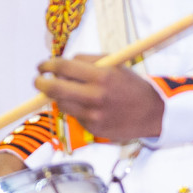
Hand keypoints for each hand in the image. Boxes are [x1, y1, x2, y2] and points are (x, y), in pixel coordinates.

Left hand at [34, 55, 163, 141]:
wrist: (153, 113)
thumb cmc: (131, 86)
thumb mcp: (114, 65)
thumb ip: (87, 62)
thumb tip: (59, 64)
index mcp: (102, 76)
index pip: (63, 67)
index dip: (48, 65)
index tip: (42, 66)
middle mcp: (96, 96)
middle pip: (54, 88)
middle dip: (40, 82)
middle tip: (38, 80)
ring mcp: (93, 115)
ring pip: (61, 103)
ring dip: (58, 96)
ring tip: (68, 91)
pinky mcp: (93, 129)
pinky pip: (74, 115)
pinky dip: (74, 108)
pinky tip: (87, 105)